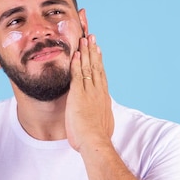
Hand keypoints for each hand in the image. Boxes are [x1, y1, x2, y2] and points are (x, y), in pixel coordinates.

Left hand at [66, 34, 114, 152]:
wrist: (95, 141)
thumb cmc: (98, 138)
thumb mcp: (103, 124)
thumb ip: (102, 117)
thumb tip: (102, 119)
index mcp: (103, 98)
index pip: (101, 75)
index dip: (99, 62)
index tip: (98, 51)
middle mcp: (98, 91)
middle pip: (96, 66)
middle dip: (93, 51)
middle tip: (92, 37)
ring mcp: (89, 91)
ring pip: (87, 67)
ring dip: (85, 52)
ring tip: (84, 39)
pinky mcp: (79, 94)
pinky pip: (77, 75)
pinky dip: (76, 63)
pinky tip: (75, 53)